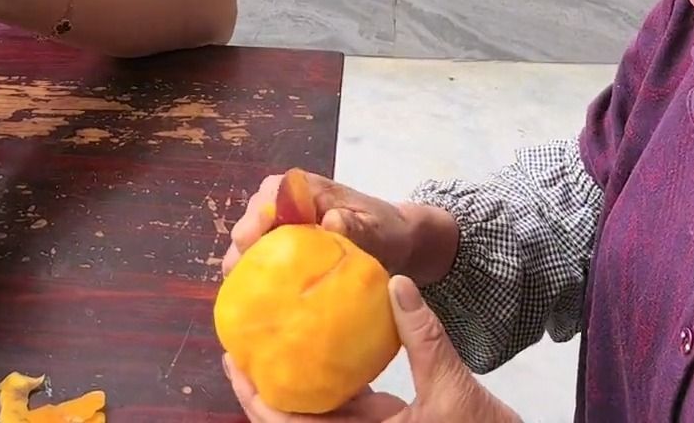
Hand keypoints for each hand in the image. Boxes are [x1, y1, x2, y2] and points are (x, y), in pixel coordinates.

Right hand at [222, 172, 455, 283]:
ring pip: (250, 243)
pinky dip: (256, 279)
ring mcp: (283, 228)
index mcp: (307, 188)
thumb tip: (331, 221)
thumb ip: (357, 225)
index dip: (256, 218)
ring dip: (245, 267)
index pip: (271, 195)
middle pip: (252, 220)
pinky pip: (262, 262)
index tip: (252, 243)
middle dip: (243, 247)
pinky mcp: (284, 251)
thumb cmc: (386, 230)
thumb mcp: (379, 228)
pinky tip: (254, 303)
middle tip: (239, 276)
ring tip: (241, 296)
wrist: (396, 243)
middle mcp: (287, 204)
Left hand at [225, 277, 520, 422]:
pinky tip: (317, 342)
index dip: (256, 398)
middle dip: (263, 388)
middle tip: (243, 344)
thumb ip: (425, 338)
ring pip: (315, 413)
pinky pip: (343, 405)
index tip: (236, 360)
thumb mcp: (456, 389)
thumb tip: (397, 284)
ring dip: (292, 381)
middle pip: (292, 422)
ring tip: (275, 336)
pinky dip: (327, 379)